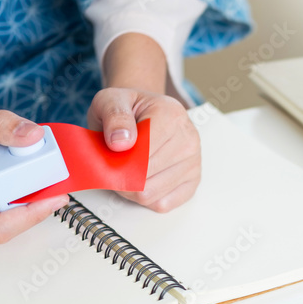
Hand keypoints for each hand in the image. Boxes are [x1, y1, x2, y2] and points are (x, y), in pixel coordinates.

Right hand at [0, 63, 69, 242]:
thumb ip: (1, 125)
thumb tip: (34, 136)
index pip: (1, 226)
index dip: (33, 215)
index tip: (55, 196)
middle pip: (10, 224)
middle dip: (34, 202)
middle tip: (49, 176)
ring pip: (8, 223)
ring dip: (27, 203)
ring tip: (34, 176)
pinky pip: (2, 218)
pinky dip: (17, 201)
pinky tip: (23, 183)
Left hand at [87, 87, 200, 212]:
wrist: (145, 111)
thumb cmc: (129, 108)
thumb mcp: (111, 100)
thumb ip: (113, 116)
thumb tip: (120, 143)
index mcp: (171, 115)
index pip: (141, 157)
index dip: (117, 163)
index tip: (108, 156)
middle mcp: (189, 139)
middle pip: (144, 179)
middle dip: (122, 177)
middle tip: (114, 163)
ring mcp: (194, 162)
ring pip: (151, 195)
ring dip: (131, 189)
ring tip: (127, 170)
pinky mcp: (193, 180)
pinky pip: (162, 204)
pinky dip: (146, 197)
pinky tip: (142, 179)